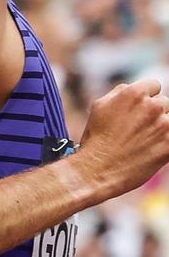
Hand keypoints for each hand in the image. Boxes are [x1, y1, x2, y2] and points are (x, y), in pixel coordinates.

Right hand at [78, 77, 168, 202]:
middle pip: (163, 103)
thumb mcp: (99, 106)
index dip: (145, 98)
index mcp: (135, 94)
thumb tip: (133, 88)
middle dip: (152, 113)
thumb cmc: (95, 140)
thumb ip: (120, 92)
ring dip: (160, 127)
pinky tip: (153, 147)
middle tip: (136, 129)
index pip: (154, 85)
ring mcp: (164, 125)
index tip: (137, 111)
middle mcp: (153, 106)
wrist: (96, 171)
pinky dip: (164, 141)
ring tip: (142, 141)